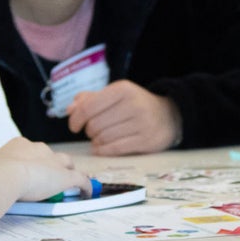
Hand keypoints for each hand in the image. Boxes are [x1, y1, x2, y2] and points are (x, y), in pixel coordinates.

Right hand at [0, 136, 88, 200]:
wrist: (5, 175)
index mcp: (19, 145)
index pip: (31, 151)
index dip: (32, 161)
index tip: (28, 170)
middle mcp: (39, 149)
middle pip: (51, 155)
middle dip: (51, 164)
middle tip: (48, 178)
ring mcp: (54, 162)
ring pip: (67, 164)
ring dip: (67, 172)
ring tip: (69, 183)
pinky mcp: (66, 177)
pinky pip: (80, 179)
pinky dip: (85, 186)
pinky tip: (87, 193)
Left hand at [65, 80, 181, 155]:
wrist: (169, 116)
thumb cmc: (135, 105)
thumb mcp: (115, 95)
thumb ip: (90, 99)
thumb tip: (70, 110)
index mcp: (122, 89)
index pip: (88, 107)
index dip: (75, 119)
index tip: (74, 126)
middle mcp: (133, 104)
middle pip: (94, 125)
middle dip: (89, 131)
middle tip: (94, 131)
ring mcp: (141, 123)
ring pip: (103, 138)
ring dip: (96, 141)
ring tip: (100, 138)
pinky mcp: (146, 140)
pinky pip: (114, 149)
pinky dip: (103, 150)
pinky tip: (102, 148)